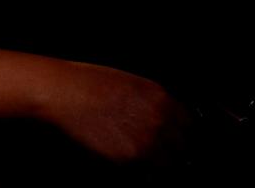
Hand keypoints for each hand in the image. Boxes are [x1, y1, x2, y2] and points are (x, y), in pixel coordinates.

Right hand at [37, 60, 189, 164]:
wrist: (67, 93)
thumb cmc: (91, 83)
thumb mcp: (131, 83)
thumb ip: (153, 102)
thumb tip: (164, 117)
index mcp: (161, 98)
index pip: (188, 123)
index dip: (180, 131)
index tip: (174, 136)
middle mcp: (159, 120)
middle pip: (181, 146)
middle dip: (172, 149)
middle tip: (160, 151)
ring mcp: (146, 141)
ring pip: (166, 163)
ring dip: (158, 163)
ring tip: (144, 159)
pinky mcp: (128, 158)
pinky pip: (146, 172)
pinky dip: (142, 171)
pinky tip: (130, 163)